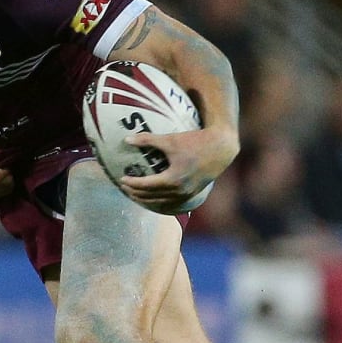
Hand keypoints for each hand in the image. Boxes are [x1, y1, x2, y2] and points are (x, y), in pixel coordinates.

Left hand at [115, 127, 236, 213]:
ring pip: (160, 202)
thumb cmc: (194, 141)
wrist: (220, 148)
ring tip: (134, 193)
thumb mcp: (169, 140)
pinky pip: (171, 202)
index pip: (146, 186)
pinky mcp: (192, 194)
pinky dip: (159, 201)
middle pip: (151, 197)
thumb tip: (126, 140)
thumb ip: (147, 140)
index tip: (121, 179)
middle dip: (135, 193)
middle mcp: (180, 191)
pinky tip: (152, 197)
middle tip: (124, 187)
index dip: (131, 183)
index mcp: (173, 179)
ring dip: (145, 199)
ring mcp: (187, 195)